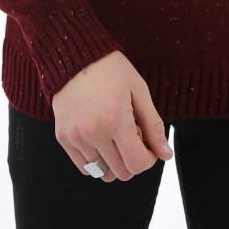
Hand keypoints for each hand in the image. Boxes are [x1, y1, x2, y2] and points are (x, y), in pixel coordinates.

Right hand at [51, 50, 172, 181]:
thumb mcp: (139, 90)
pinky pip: (84, 167)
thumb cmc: (111, 70)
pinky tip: (101, 138)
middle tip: (132, 136)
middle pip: (122, 172)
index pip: (137, 164)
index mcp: (115, 120)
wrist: (74, 55)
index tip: (148, 145)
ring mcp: (75, 137)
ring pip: (102, 173)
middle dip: (133, 160)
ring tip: (115, 135)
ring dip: (114, 161)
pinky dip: (96, 160)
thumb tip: (165, 155)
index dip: (148, 159)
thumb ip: (153, 125)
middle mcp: (93, 133)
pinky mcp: (62, 137)